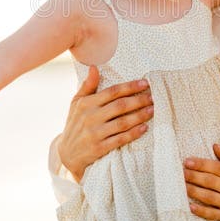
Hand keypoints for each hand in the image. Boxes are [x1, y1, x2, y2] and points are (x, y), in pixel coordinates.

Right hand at [57, 66, 153, 181]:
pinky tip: (144, 128)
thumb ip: (87, 86)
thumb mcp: (76, 103)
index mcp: (86, 104)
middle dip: (139, 100)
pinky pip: (120, 139)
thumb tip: (94, 67)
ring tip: (152, 110)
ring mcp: (95, 133)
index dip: (130, 86)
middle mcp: (90, 117)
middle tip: (153, 96)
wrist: (66, 153)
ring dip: (139, 116)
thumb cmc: (74, 124)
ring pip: (122, 122)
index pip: (112, 92)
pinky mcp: (99, 148)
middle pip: (120, 106)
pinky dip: (133, 133)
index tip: (144, 83)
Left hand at [184, 144, 219, 220]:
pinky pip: (213, 214)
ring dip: (194, 191)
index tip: (188, 161)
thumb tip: (215, 145)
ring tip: (183, 186)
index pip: (217, 167)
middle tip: (182, 172)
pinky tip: (191, 206)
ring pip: (210, 197)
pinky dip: (201, 211)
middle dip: (194, 176)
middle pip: (211, 181)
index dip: (201, 164)